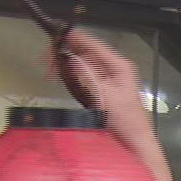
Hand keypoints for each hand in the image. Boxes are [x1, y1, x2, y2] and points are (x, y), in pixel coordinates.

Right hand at [55, 32, 166, 175]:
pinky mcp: (103, 94)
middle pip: (87, 54)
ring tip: (50, 69)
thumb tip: (68, 56)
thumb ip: (86, 74)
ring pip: (84, 66)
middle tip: (46, 60)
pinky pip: (85, 79)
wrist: (134, 145)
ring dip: (68, 66)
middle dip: (67, 54)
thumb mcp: (103, 95)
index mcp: (119, 66)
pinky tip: (62, 79)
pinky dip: (73, 77)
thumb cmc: (124, 120)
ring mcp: (109, 82)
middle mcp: (115, 70)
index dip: (73, 39)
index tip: (53, 36)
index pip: (93, 44)